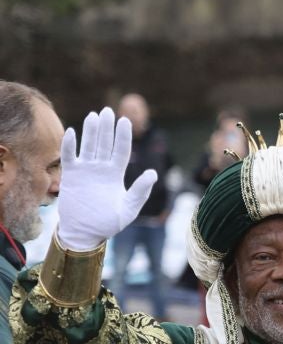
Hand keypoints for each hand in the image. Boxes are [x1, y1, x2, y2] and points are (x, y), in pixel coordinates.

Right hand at [53, 108, 154, 252]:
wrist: (85, 233)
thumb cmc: (109, 222)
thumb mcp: (129, 208)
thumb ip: (140, 191)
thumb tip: (153, 173)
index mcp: (116, 175)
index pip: (121, 150)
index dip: (123, 136)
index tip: (125, 120)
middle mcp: (101, 169)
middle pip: (104, 144)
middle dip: (107, 128)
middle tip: (108, 110)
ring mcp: (85, 171)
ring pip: (88, 146)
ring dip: (90, 132)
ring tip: (94, 115)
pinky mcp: (71, 176)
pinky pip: (69, 157)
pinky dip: (69, 145)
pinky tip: (71, 131)